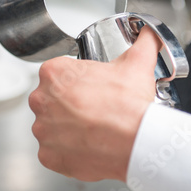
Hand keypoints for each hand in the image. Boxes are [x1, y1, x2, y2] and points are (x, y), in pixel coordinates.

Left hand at [28, 27, 161, 181]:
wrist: (136, 142)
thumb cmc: (130, 105)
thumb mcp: (137, 62)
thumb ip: (142, 42)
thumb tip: (149, 33)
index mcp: (54, 72)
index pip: (59, 74)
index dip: (79, 82)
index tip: (92, 90)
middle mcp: (41, 100)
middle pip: (52, 100)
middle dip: (70, 105)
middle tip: (94, 109)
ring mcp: (42, 130)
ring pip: (52, 127)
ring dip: (68, 128)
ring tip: (92, 128)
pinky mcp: (47, 156)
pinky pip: (53, 152)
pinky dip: (67, 152)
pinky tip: (87, 145)